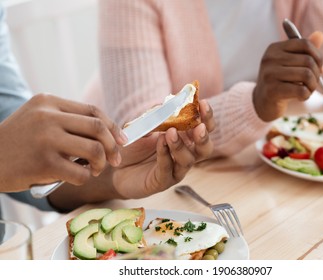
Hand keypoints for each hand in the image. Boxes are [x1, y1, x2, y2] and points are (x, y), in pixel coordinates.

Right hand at [0, 94, 126, 191]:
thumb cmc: (18, 141)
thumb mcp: (38, 118)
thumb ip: (67, 120)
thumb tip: (107, 132)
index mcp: (49, 102)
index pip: (93, 111)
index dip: (113, 127)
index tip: (122, 141)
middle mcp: (48, 117)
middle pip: (98, 127)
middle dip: (114, 146)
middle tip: (116, 159)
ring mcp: (45, 139)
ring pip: (94, 149)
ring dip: (101, 163)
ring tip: (95, 169)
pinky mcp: (42, 163)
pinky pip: (79, 172)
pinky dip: (85, 177)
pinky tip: (79, 178)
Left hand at [48, 100, 214, 210]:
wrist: (116, 168)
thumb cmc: (134, 146)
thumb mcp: (142, 125)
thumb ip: (154, 116)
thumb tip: (165, 103)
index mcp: (185, 139)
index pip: (204, 127)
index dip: (207, 116)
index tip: (202, 103)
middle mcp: (185, 154)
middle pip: (205, 148)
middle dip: (204, 136)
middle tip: (199, 126)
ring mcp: (175, 170)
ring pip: (188, 160)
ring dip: (181, 145)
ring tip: (171, 132)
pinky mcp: (162, 182)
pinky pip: (167, 168)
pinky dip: (165, 154)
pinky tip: (160, 142)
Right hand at [253, 31, 322, 121]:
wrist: (263, 102)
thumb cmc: (280, 81)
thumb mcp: (291, 63)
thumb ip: (305, 50)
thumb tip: (320, 34)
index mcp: (274, 48)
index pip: (304, 43)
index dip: (318, 56)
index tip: (319, 68)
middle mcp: (270, 59)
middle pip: (307, 60)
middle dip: (317, 74)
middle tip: (313, 83)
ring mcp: (269, 74)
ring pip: (306, 74)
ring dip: (312, 85)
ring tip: (308, 90)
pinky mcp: (272, 90)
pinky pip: (300, 90)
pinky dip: (306, 95)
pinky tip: (301, 97)